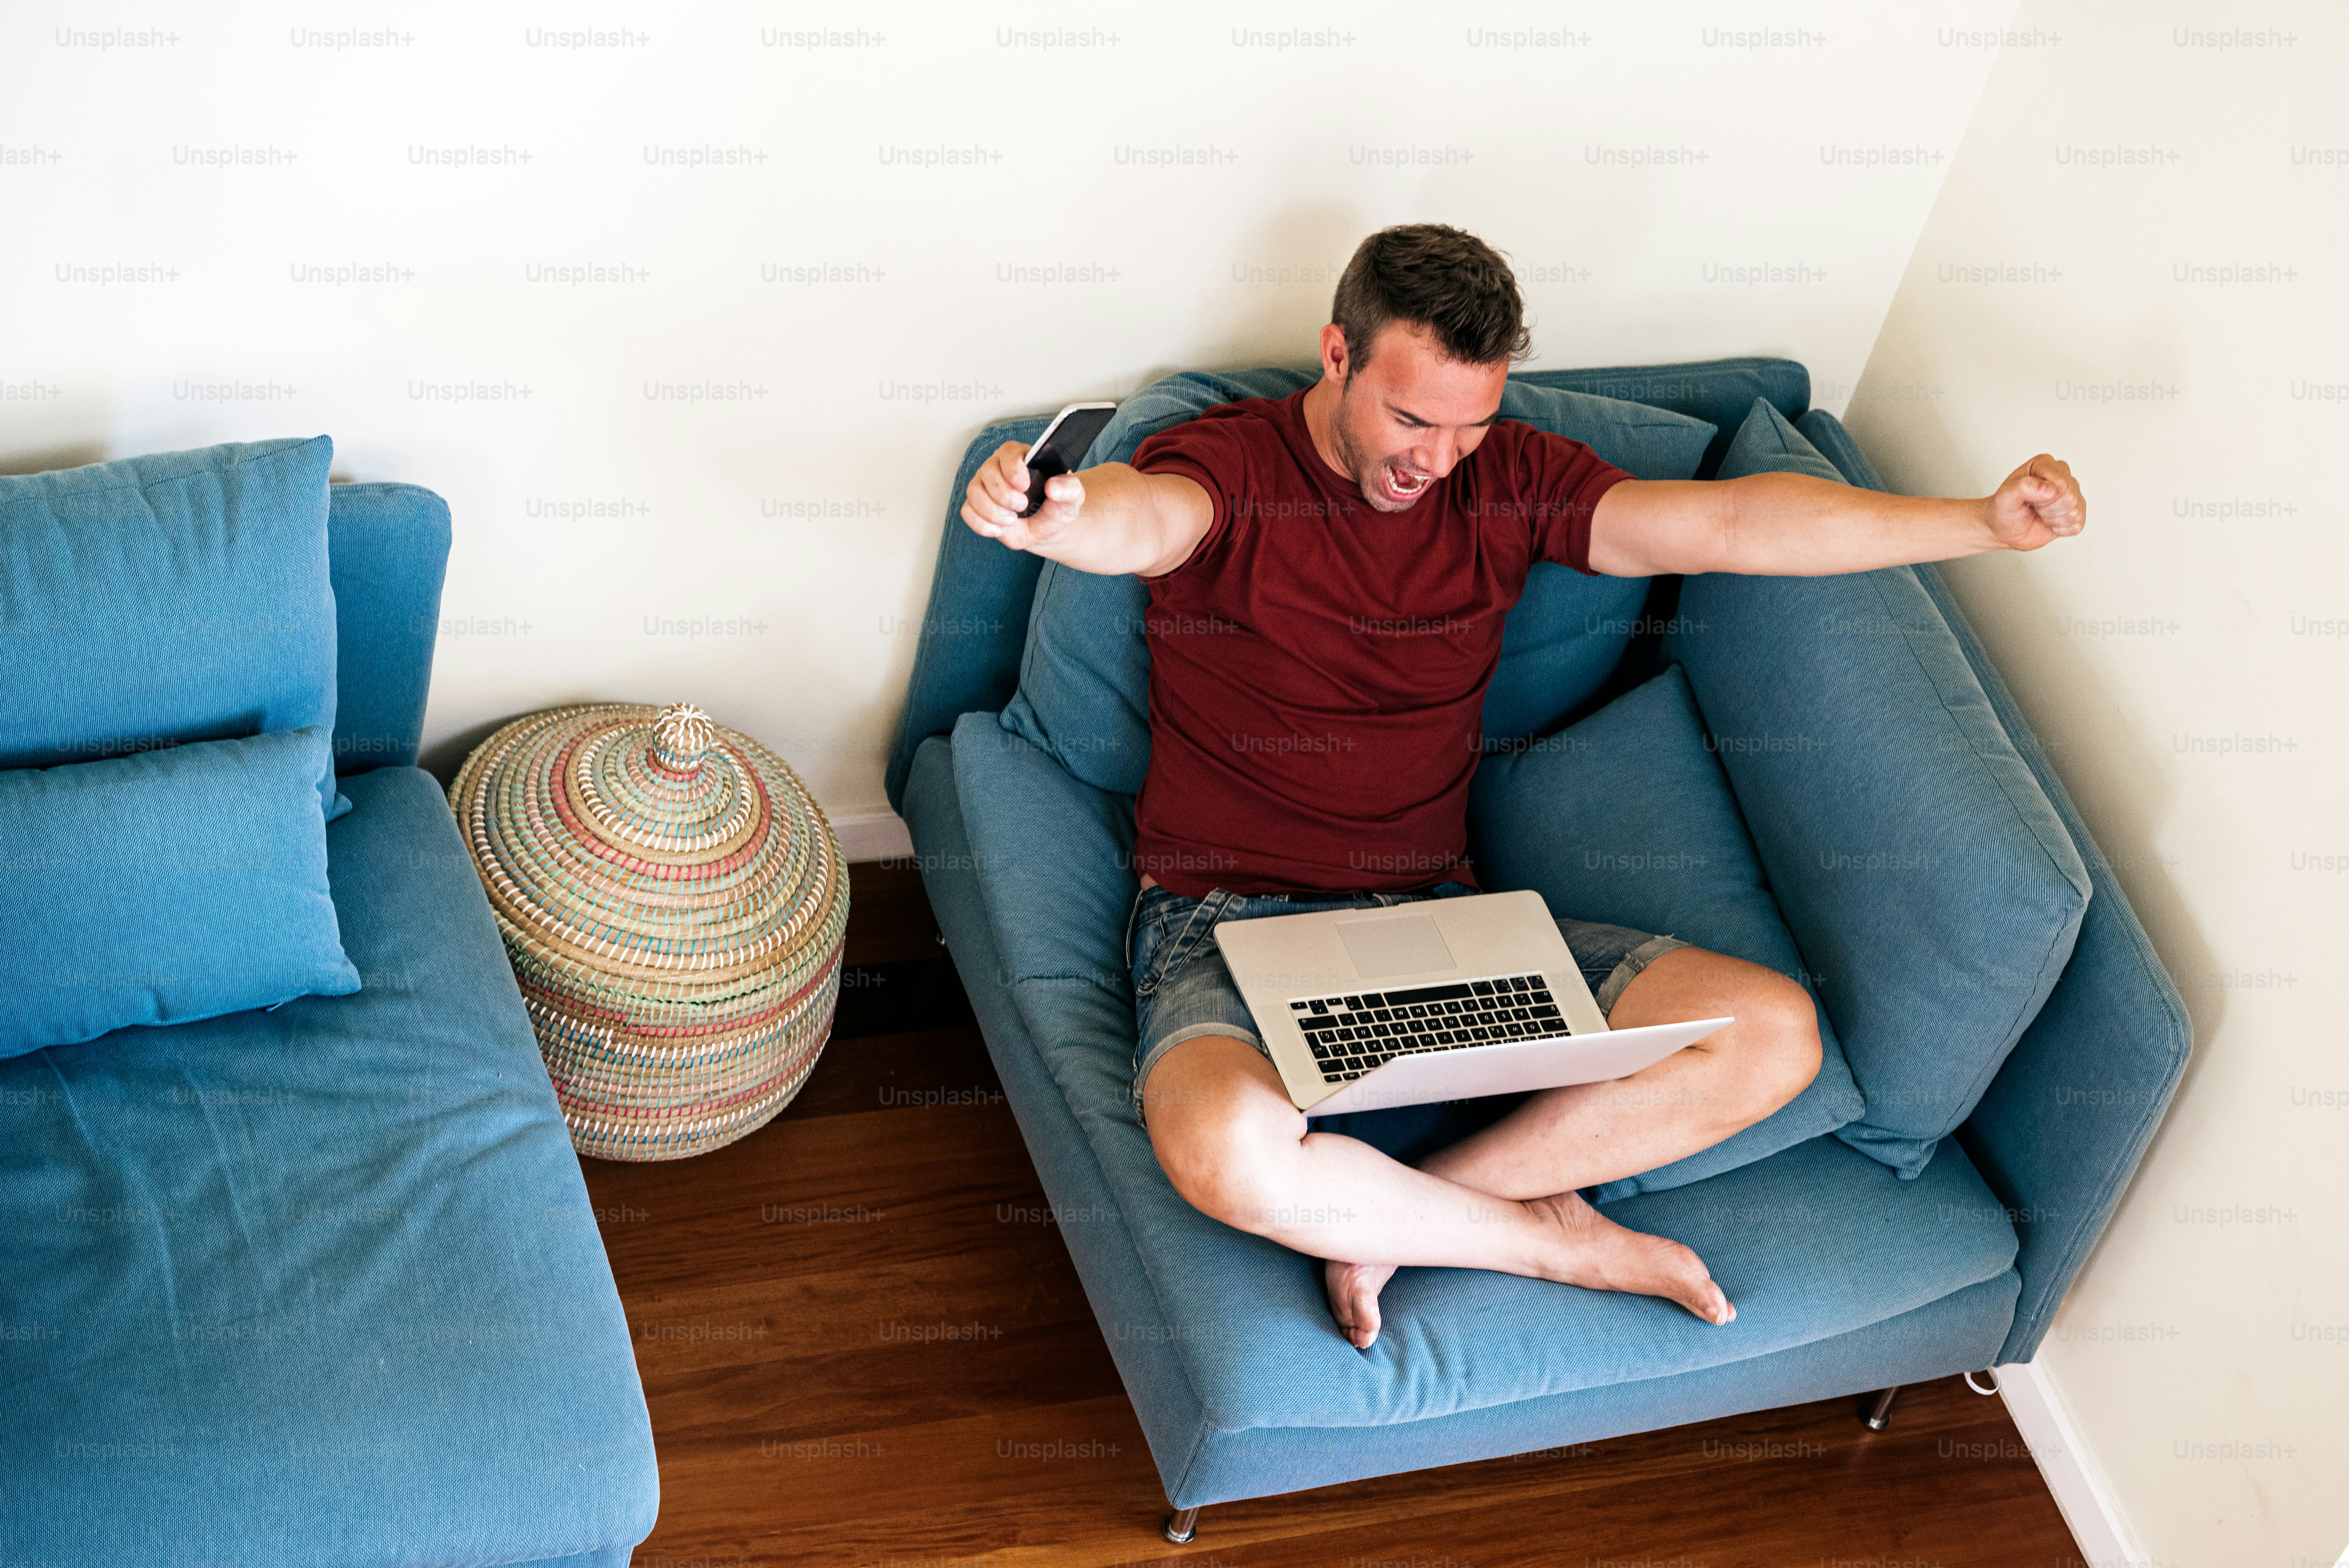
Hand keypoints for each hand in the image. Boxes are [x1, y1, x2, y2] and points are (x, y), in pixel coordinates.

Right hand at [961, 440, 1083, 551]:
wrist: (1046, 525)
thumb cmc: (1057, 504)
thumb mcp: (1072, 495)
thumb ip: (1068, 488)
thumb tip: (1052, 486)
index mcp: (1019, 456)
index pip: (1007, 453)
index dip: (1013, 468)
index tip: (1024, 485)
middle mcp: (996, 467)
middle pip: (987, 472)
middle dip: (1004, 494)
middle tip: (1023, 506)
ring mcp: (982, 486)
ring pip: (974, 492)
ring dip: (993, 511)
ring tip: (1012, 520)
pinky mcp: (975, 506)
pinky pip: (967, 512)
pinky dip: (983, 524)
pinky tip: (1001, 529)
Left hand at [1986, 454, 2085, 550]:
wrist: (2003, 530)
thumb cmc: (2003, 510)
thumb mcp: (2005, 497)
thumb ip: (2023, 487)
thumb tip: (2050, 489)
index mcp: (2044, 464)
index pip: (2060, 483)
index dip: (2043, 498)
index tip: (2028, 500)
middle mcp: (2061, 475)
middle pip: (2070, 496)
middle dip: (2049, 508)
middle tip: (2033, 508)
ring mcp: (2071, 492)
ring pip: (2074, 510)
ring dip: (2053, 519)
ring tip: (2039, 514)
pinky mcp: (2076, 510)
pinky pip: (2077, 524)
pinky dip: (2060, 529)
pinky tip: (2048, 523)